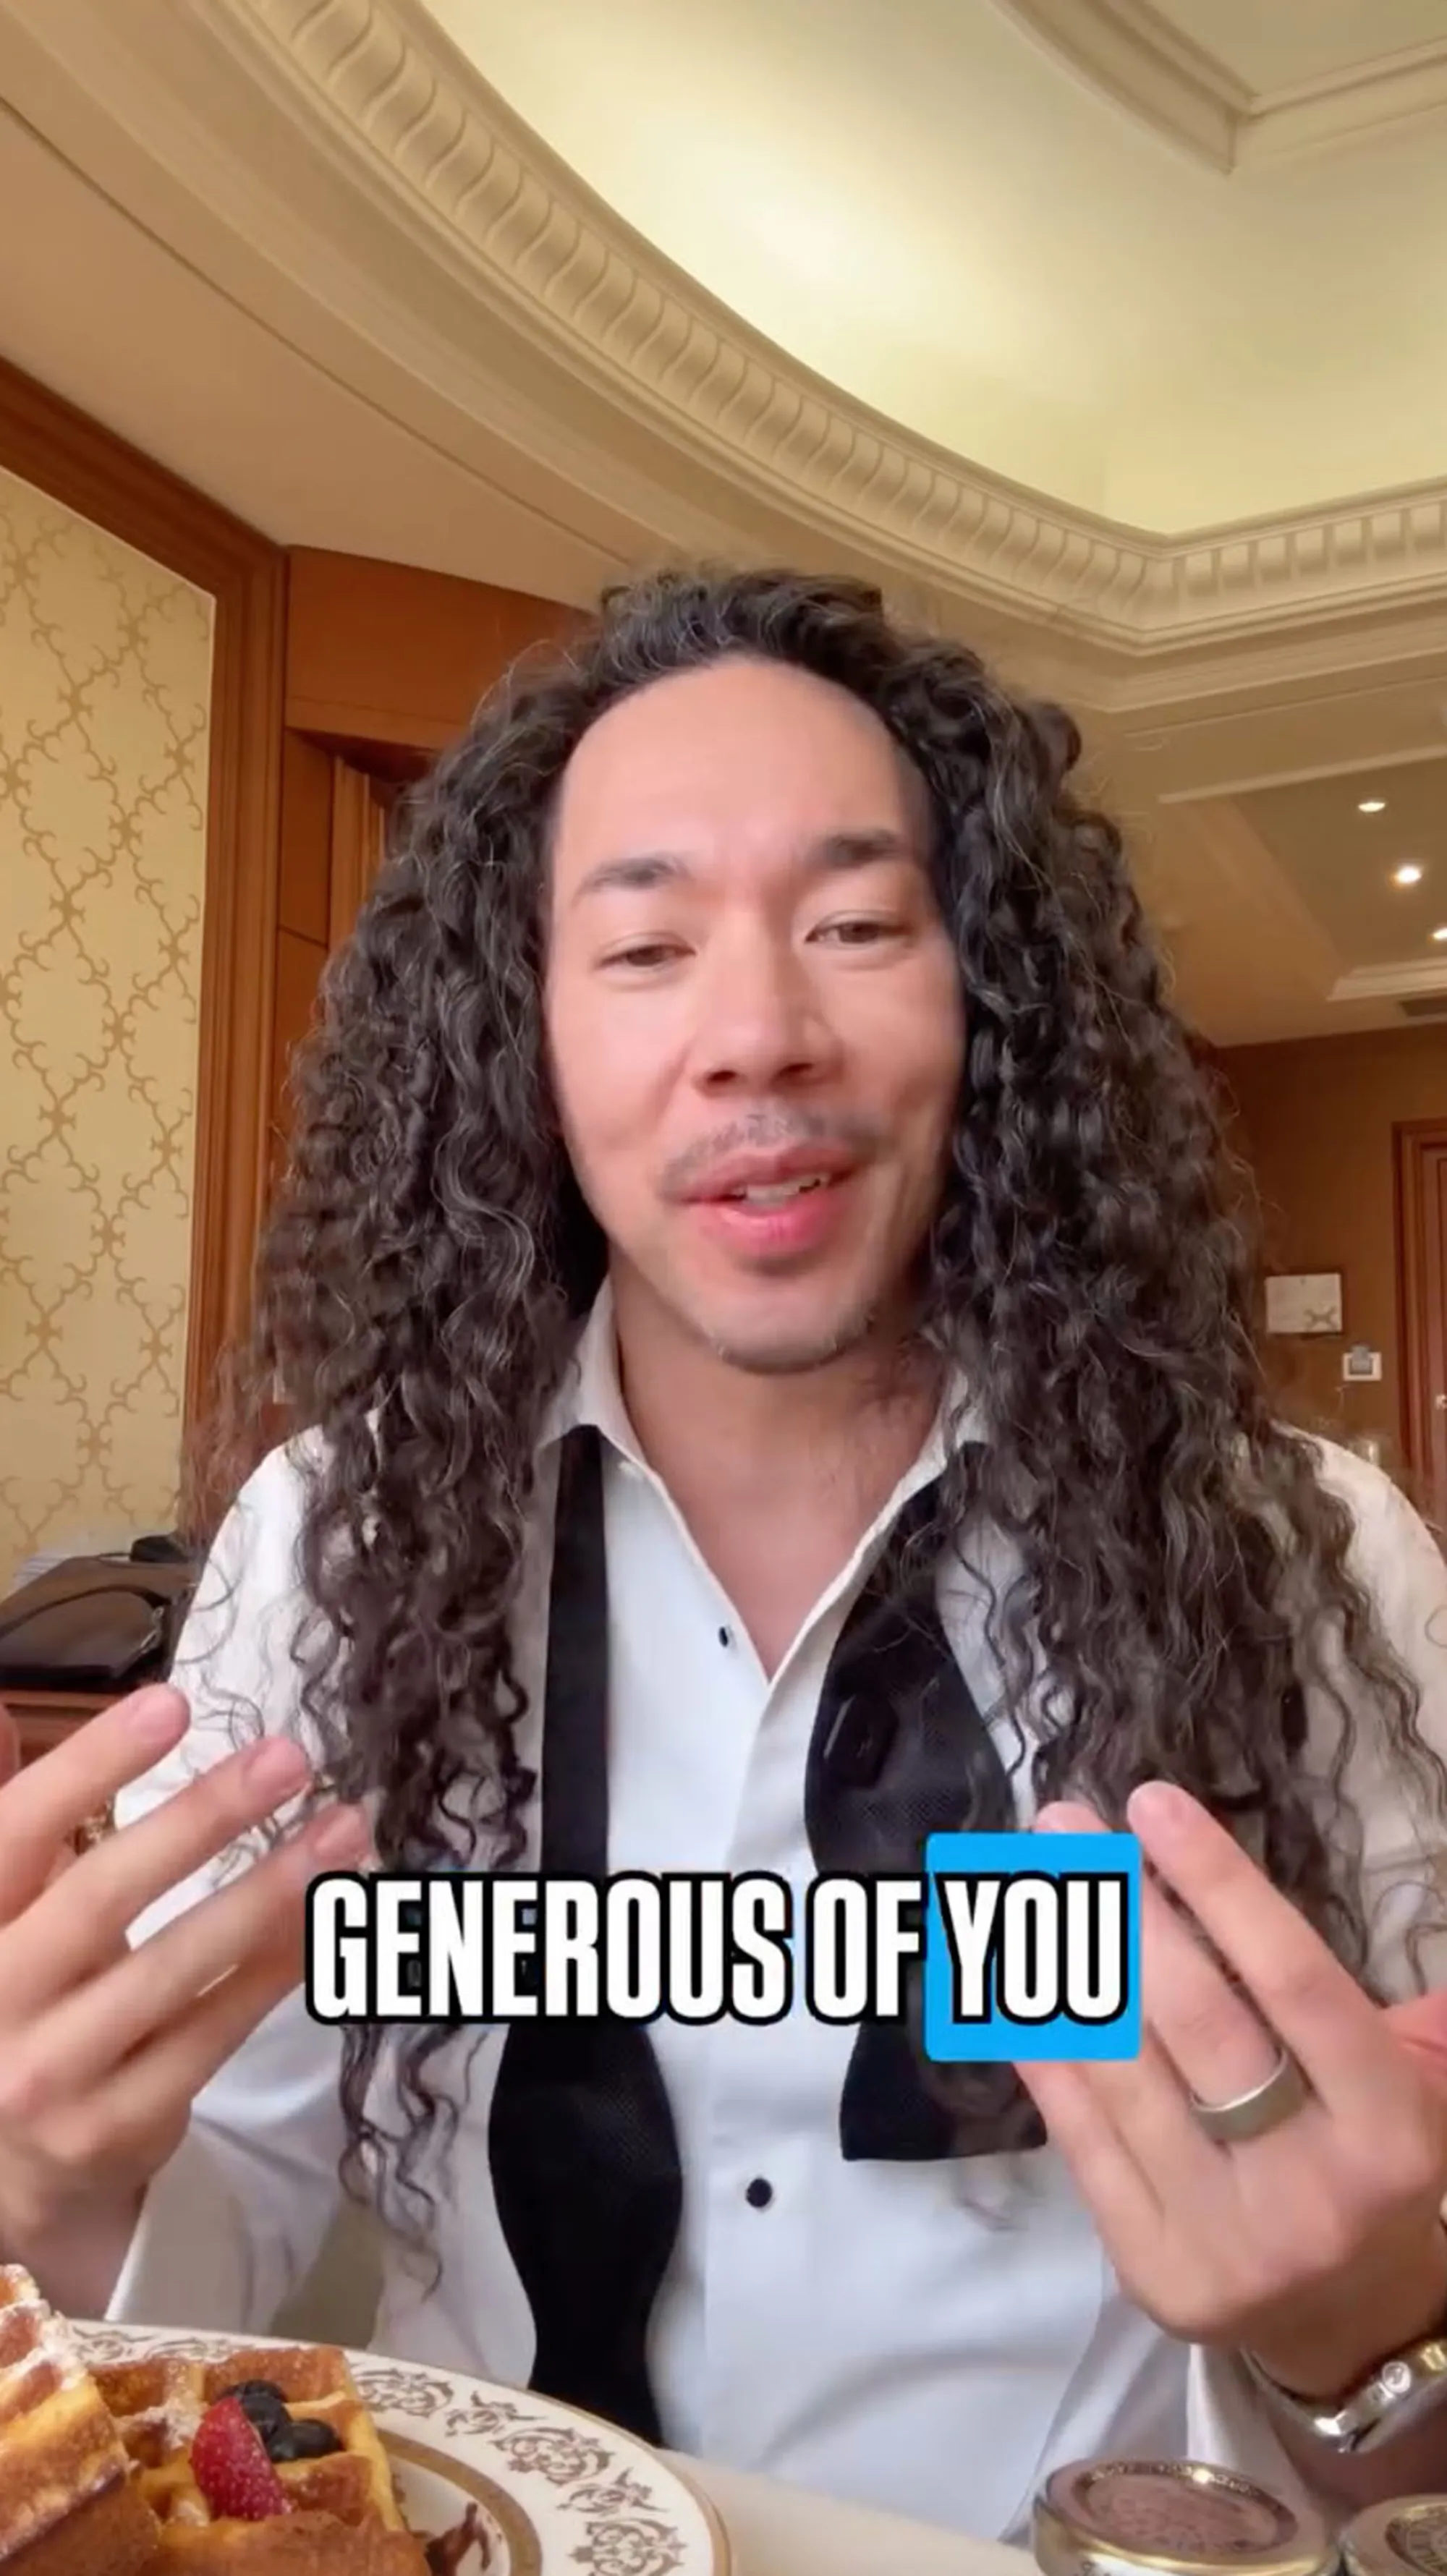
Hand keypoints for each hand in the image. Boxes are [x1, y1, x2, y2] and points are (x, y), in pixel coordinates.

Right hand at [0, 1682, 370, 2307]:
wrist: (0, 2169)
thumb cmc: (11, 1998)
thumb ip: (9, 1818)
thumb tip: (5, 1707)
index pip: (18, 1830)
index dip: (89, 1765)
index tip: (171, 1704)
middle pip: (100, 1897)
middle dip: (200, 1819)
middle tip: (287, 1757)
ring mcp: (54, 2071)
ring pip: (171, 1969)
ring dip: (266, 1891)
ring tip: (342, 1829)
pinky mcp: (120, 2123)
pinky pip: (214, 2031)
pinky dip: (275, 1967)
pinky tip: (326, 1914)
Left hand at [1017, 1784, 1446, 2399]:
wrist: (1356, 2321)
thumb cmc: (1369, 2157)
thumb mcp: (1407, 2079)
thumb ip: (1343, 1988)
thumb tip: (1240, 1875)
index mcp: (1390, 2129)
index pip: (1295, 1981)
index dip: (1220, 1884)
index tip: (1152, 1802)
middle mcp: (1312, 2189)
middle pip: (1197, 2022)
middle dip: (1122, 1908)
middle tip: (1061, 1824)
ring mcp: (1227, 2240)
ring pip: (1126, 2075)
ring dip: (1064, 1964)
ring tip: (1022, 1880)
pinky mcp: (1156, 2272)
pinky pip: (1083, 2141)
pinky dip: (1044, 2051)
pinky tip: (1010, 1979)